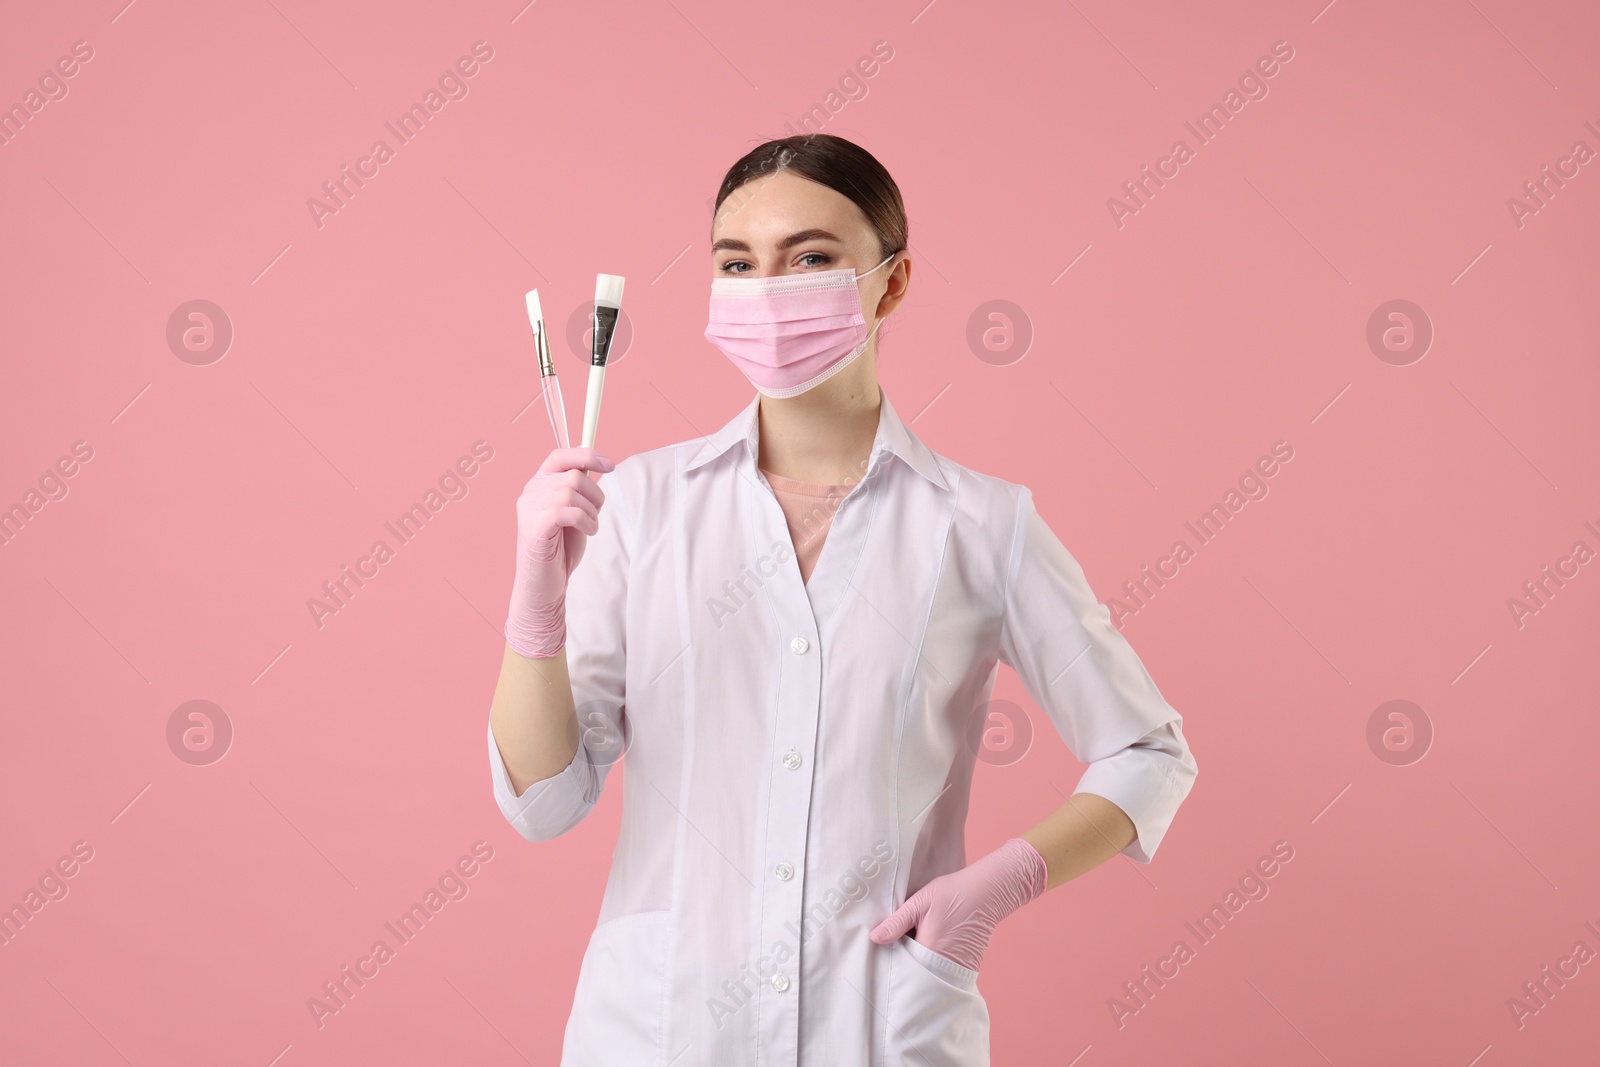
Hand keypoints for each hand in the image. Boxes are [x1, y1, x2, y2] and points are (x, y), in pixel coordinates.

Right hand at [504, 447, 613, 657]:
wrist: (544, 586)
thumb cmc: (560, 550)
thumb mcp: (573, 512)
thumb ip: (577, 489)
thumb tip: (592, 464)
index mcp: (538, 485)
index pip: (560, 456)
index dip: (587, 455)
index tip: (609, 465)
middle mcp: (530, 493)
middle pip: (573, 475)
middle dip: (595, 496)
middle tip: (595, 516)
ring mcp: (529, 510)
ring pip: (571, 491)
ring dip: (591, 512)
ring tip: (589, 527)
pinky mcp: (534, 529)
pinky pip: (566, 510)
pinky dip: (585, 520)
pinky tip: (588, 531)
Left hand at [868, 837, 1047, 971]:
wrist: (988, 892)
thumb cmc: (953, 893)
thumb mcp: (920, 902)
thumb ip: (897, 922)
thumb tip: (874, 938)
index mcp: (928, 950)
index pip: (901, 967)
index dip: (890, 962)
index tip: (881, 955)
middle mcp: (943, 965)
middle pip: (915, 976)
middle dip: (903, 968)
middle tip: (891, 954)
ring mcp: (956, 968)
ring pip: (929, 976)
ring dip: (919, 968)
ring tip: (908, 952)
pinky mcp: (966, 966)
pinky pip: (943, 973)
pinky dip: (934, 967)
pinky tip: (927, 950)